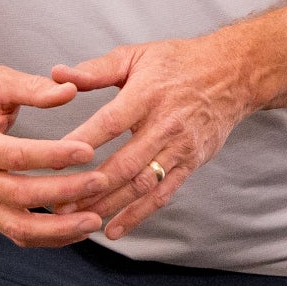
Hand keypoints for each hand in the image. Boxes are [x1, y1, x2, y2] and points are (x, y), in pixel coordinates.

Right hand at [0, 68, 113, 248]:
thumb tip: (70, 91)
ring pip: (20, 227)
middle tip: (101, 181)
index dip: (53, 155)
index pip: (16, 155)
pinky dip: (51, 238)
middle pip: (21, 195)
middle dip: (65, 191)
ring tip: (95, 219)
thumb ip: (32, 87)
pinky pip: (19, 236)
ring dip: (60, 228)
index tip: (88, 150)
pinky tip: (79, 229)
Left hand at [43, 35, 262, 240]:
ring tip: (78, 220)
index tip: (53, 161)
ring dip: (110, 205)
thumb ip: (95, 70)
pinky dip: (138, 214)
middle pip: (125, 163)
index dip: (81, 142)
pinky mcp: (191, 163)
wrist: (233, 74)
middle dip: (90, 187)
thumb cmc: (179, 62)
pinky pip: (162, 194)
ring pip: (142, 184)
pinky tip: (114, 229)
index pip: (110, 123)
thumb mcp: (136, 56)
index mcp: (147, 95)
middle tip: (57, 203)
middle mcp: (165, 125)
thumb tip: (57, 75)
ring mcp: (180, 148)